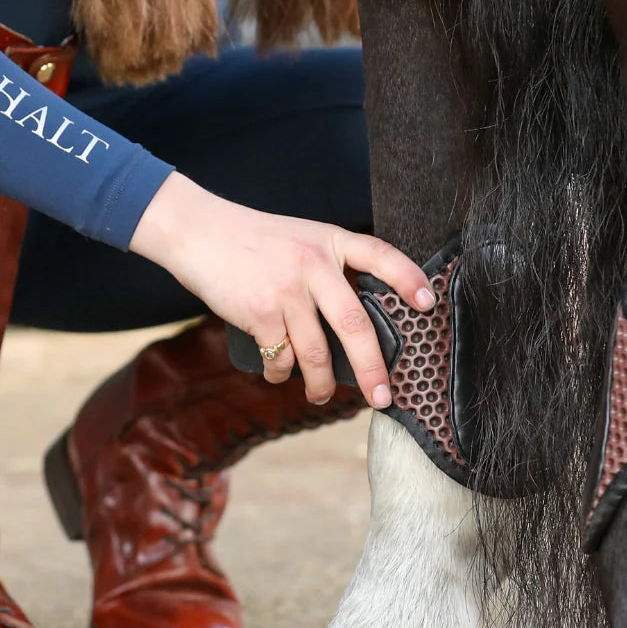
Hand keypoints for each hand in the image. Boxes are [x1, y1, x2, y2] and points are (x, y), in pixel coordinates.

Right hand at [129, 172, 434, 406]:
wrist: (196, 230)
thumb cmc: (256, 242)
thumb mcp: (303, 238)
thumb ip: (331, 268)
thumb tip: (358, 326)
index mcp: (331, 241)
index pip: (381, 255)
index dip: (408, 279)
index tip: (428, 304)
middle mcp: (313, 264)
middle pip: (354, 325)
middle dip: (372, 369)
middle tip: (383, 397)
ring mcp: (286, 289)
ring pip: (316, 353)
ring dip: (322, 383)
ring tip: (323, 395)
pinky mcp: (258, 312)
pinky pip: (280, 357)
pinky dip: (280, 373)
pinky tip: (279, 374)